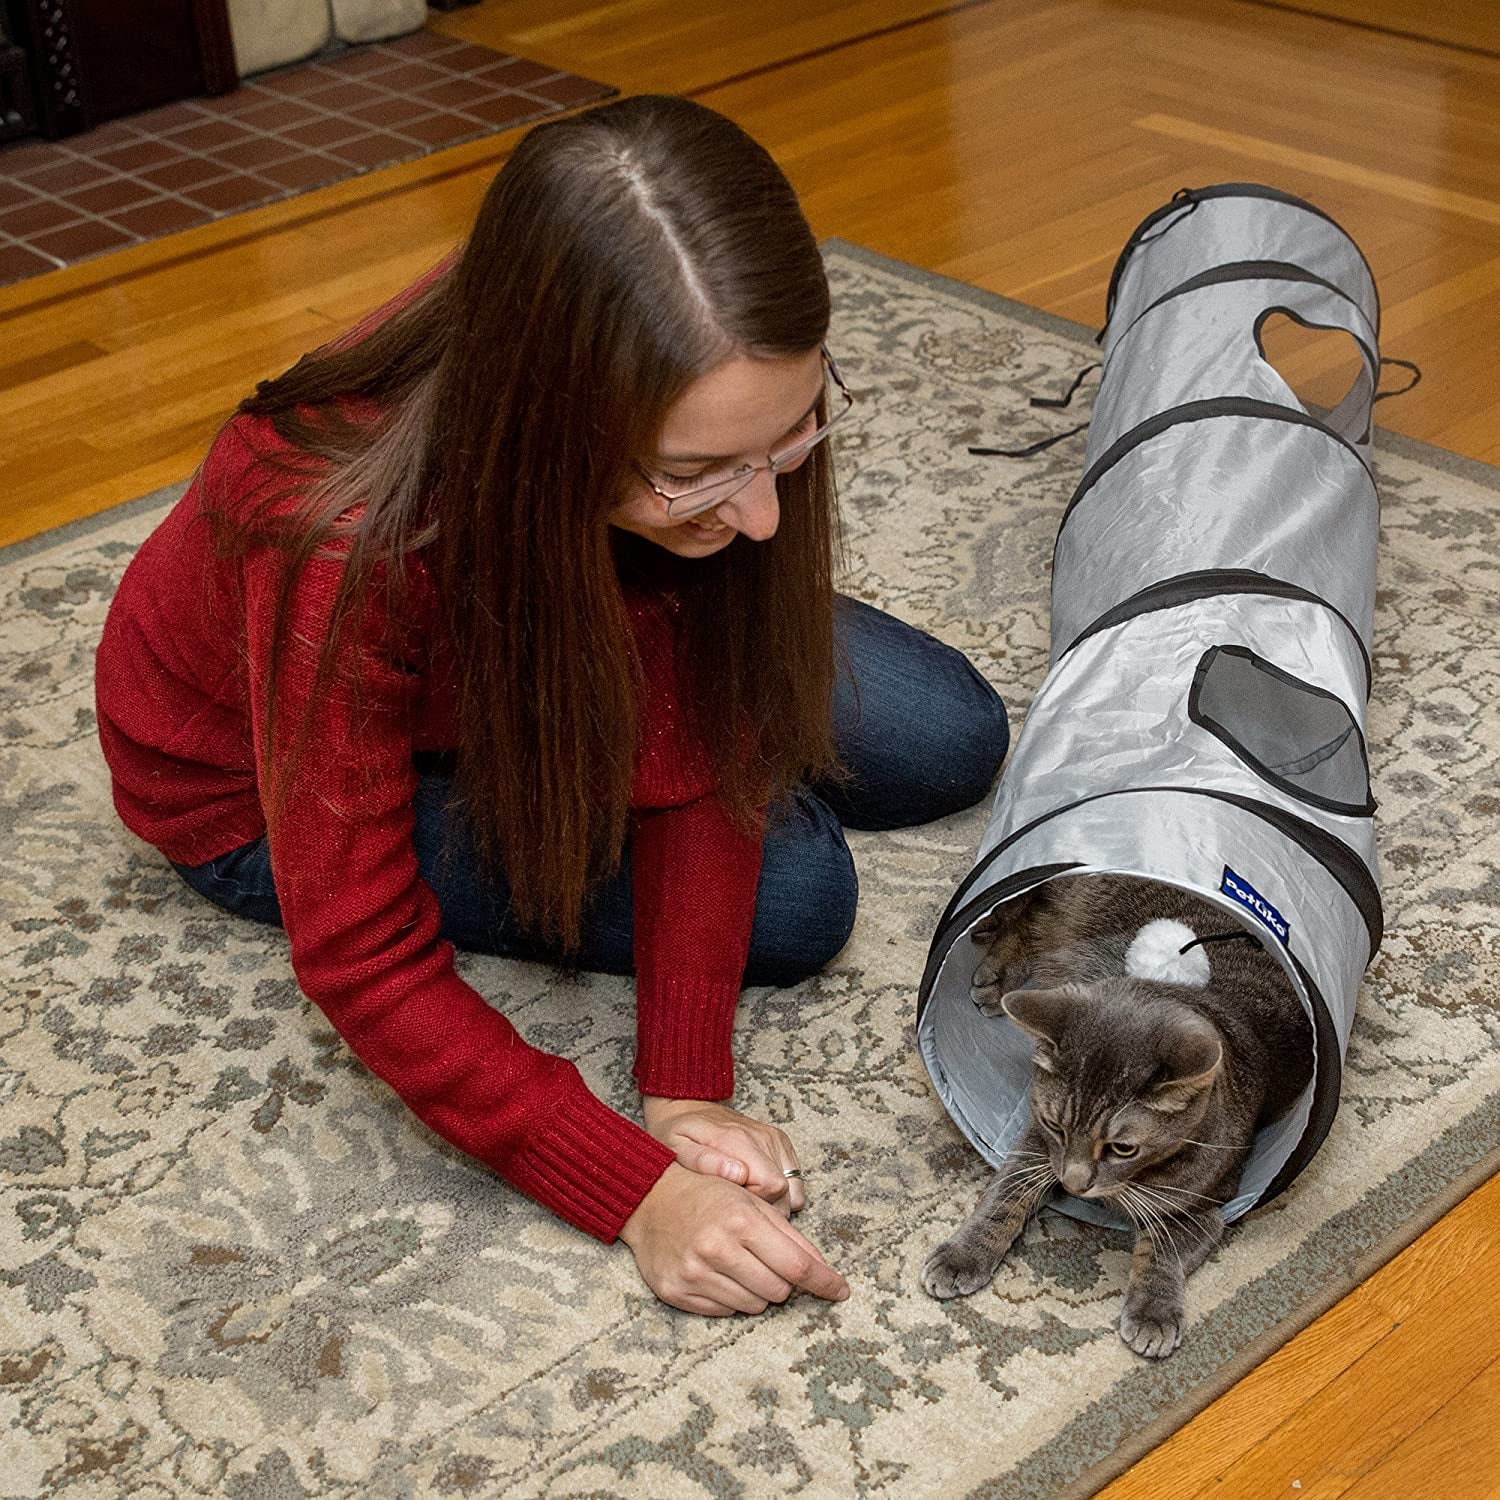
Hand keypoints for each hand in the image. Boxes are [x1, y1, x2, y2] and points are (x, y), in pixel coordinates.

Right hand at [619, 1162, 849, 1315]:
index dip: (824, 1281)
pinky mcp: (677, 1292)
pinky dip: (729, 1297)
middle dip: (782, 1279)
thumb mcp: (750, 1202)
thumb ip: (788, 1235)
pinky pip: (724, 1312)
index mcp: (740, 1219)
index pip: (797, 1264)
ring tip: (737, 1263)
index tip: (841, 1291)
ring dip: (756, 1290)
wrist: (648, 1199)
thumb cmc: (706, 1195)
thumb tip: (822, 1270)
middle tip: (766, 1260)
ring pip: (753, 1305)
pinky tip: (716, 1273)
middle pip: (779, 1290)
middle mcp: (717, 1248)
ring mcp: (695, 1273)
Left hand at [641, 1095, 803, 1214]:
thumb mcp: (677, 1148)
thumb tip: (739, 1174)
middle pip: (785, 1192)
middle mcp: (761, 1137)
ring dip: (773, 1200)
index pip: (772, 1188)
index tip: (731, 1202)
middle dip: (765, 1207)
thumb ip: (705, 1161)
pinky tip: (755, 1187)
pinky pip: (795, 1178)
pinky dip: (782, 1190)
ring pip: (792, 1188)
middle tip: (735, 1202)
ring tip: (744, 1195)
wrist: (685, 1106)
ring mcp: (772, 1138)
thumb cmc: (678, 1133)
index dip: (754, 1205)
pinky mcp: (779, 1140)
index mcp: (737, 1141)